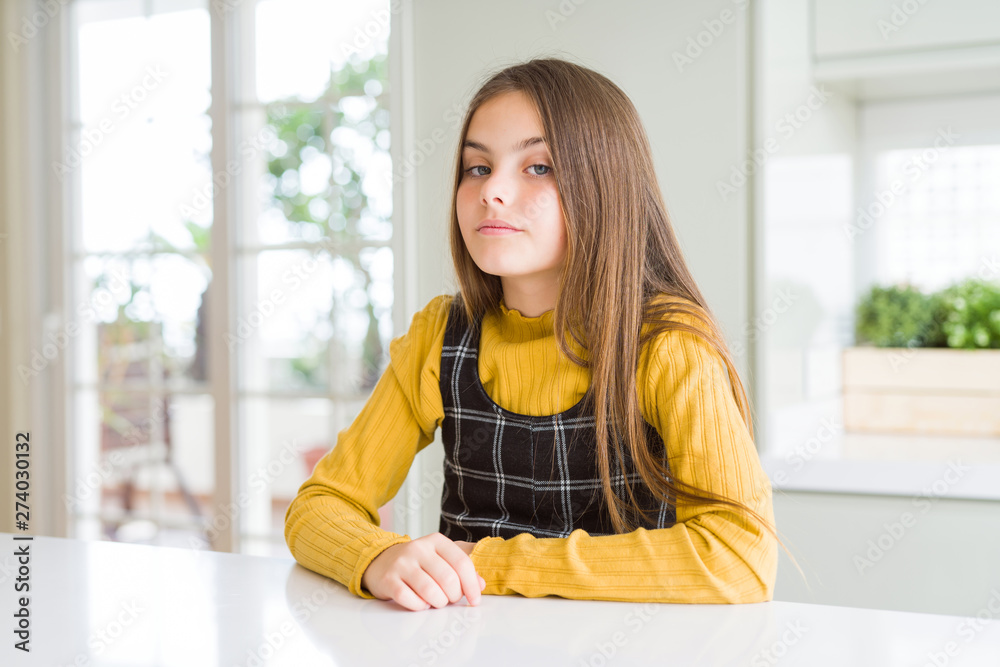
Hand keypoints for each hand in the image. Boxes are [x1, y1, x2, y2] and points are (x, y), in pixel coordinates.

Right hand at [361, 532, 485, 610]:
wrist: (381, 561)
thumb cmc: (418, 563)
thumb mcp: (441, 558)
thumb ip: (463, 568)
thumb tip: (481, 585)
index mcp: (436, 541)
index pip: (461, 562)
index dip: (472, 585)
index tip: (475, 600)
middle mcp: (418, 548)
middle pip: (448, 579)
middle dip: (454, 596)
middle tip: (450, 599)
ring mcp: (401, 563)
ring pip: (430, 591)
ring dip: (438, 603)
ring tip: (437, 601)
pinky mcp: (388, 580)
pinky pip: (410, 600)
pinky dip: (420, 606)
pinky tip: (421, 602)